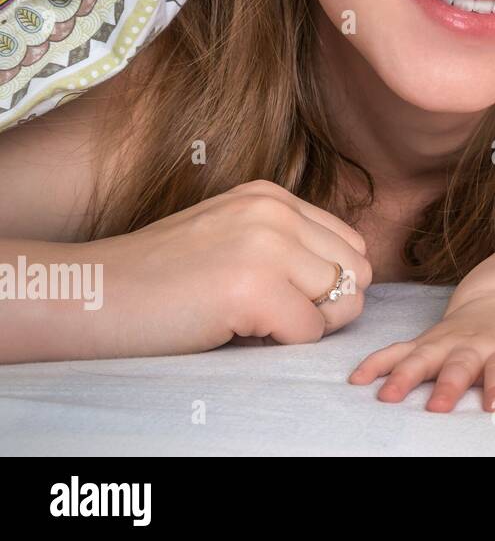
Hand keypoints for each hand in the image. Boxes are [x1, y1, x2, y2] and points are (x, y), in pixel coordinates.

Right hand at [95, 179, 371, 356]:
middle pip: (358, 272)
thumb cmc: (162, 281)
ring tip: (250, 319)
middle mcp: (276, 210)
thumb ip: (290, 244)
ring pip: (343, 303)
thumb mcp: (233, 237)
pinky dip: (278, 345)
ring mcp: (266, 245)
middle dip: (325, 306)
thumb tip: (355, 279)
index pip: (351, 244)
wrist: (91, 297)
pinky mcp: (254, 288)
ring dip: (304, 325)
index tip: (276, 294)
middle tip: (268, 314)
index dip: (325, 283)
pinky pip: (308, 334)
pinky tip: (233, 329)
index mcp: (273, 195)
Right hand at [348, 295, 494, 411]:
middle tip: (439, 407)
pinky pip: (396, 350)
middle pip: (459, 365)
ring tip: (387, 397)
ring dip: (404, 375)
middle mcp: (471, 344)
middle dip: (449, 384)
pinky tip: (355, 380)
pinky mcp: (424, 341)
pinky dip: (377, 362)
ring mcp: (444, 341)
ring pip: (421, 357)